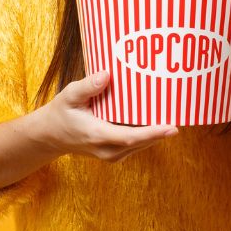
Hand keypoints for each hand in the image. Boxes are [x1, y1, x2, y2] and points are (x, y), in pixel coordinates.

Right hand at [39, 70, 177, 162]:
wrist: (50, 136)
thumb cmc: (60, 113)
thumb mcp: (69, 96)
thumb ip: (87, 87)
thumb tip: (107, 75)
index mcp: (97, 135)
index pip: (130, 137)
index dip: (153, 133)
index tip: (172, 127)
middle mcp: (106, 150)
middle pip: (141, 143)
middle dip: (161, 132)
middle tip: (181, 116)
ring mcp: (110, 155)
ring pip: (140, 146)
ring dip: (156, 135)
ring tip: (173, 117)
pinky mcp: (113, 154)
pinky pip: (135, 146)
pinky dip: (147, 136)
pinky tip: (157, 124)